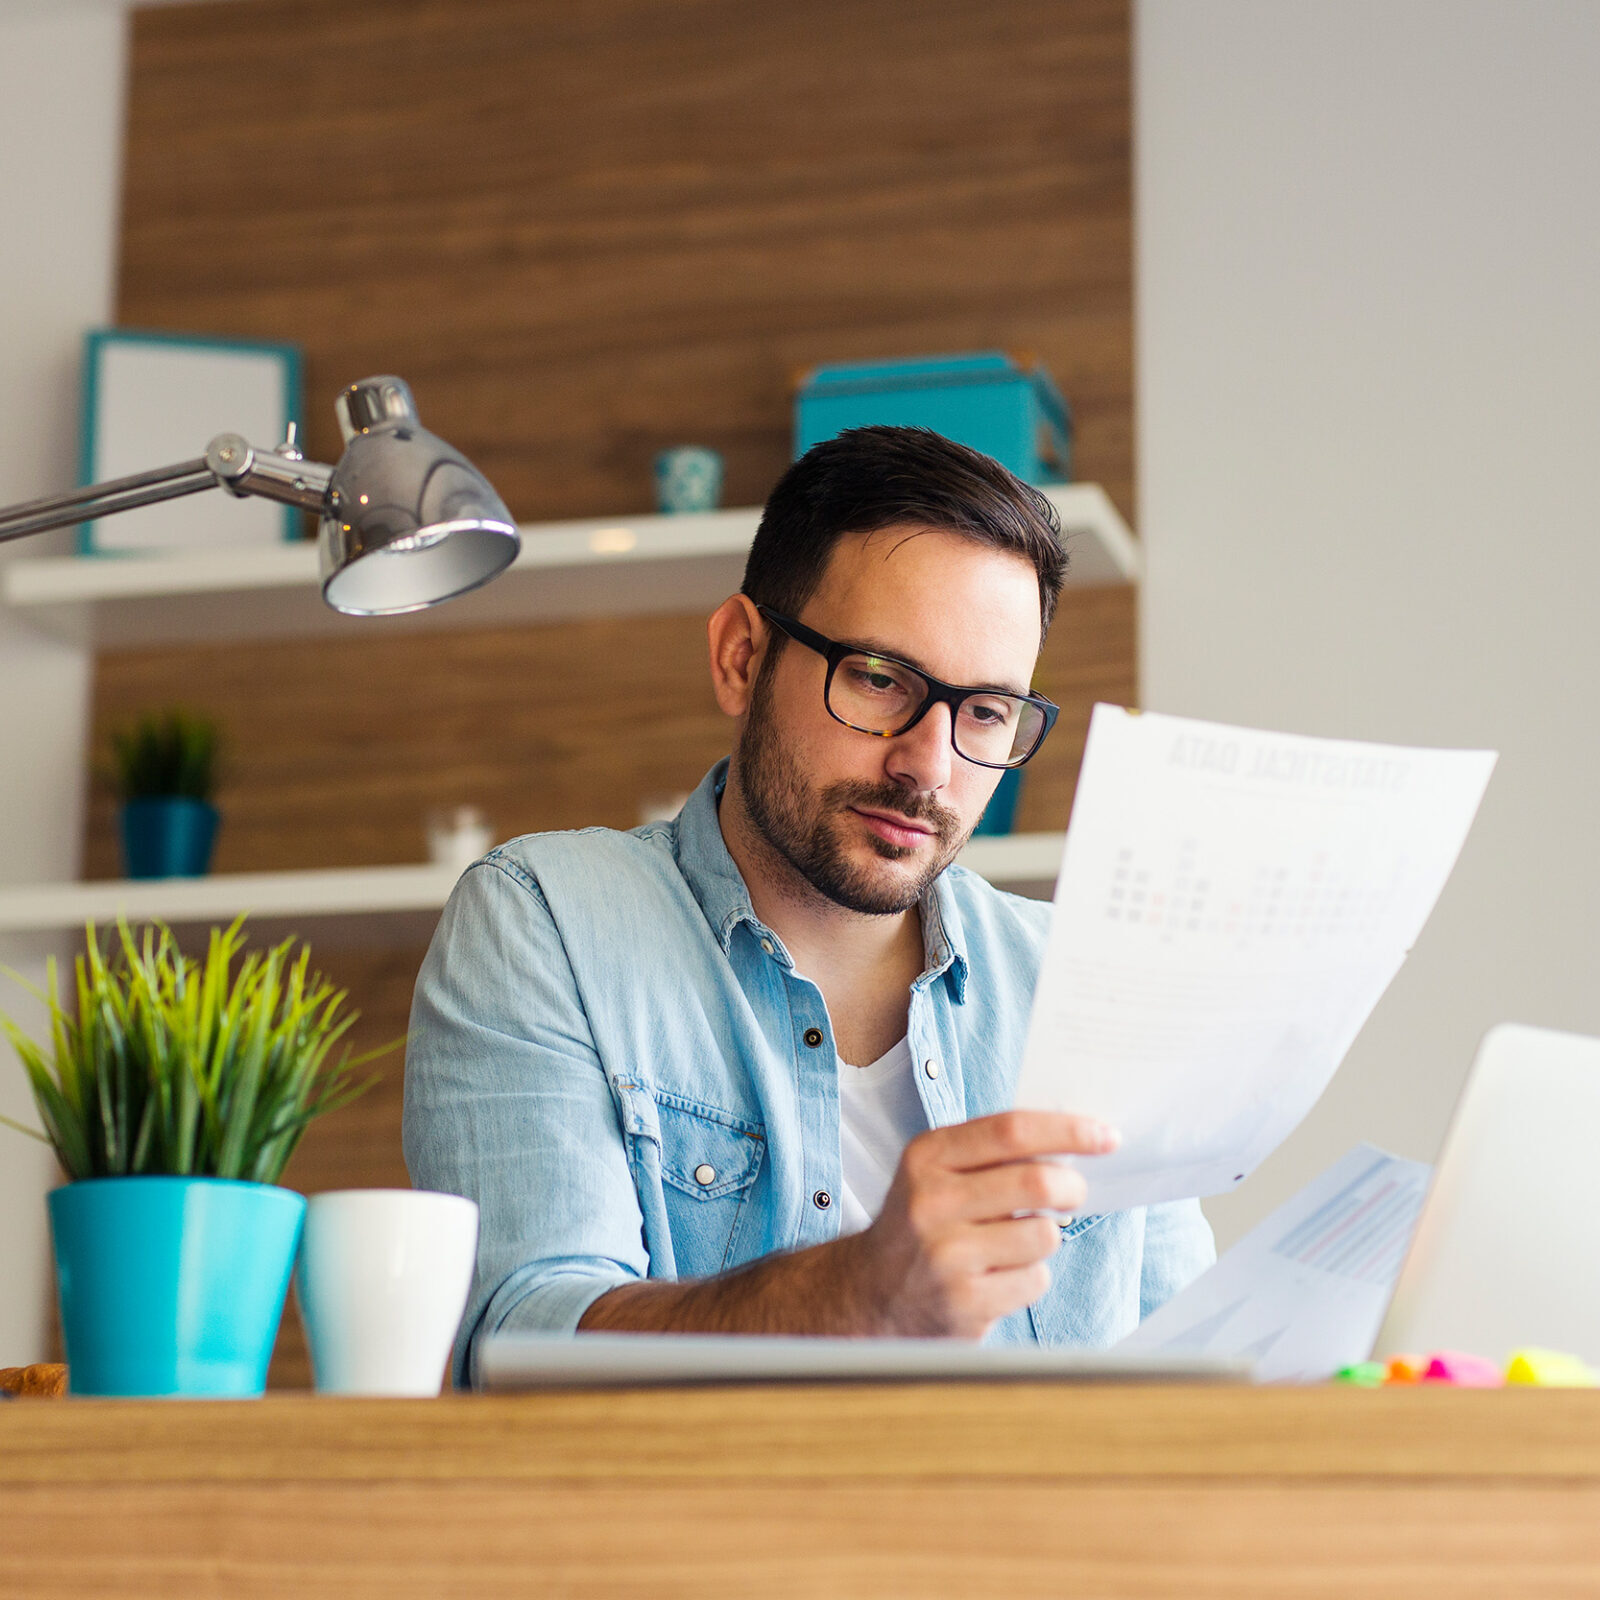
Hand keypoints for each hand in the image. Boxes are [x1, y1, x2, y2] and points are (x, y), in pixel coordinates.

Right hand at [847, 1110, 1118, 1339]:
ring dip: (1044, 1238)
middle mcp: (931, 1202)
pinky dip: (1029, 1277)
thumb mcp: (937, 1171)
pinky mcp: (963, 1302)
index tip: (1106, 1135)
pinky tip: (998, 1277)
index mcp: (928, 1156)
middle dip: (1072, 1186)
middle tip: (1074, 1192)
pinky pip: (1034, 1280)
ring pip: (1043, 1235)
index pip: (1011, 1131)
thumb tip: (1074, 1141)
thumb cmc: (924, 1220)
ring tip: (1015, 1243)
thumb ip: (992, 1151)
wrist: (870, 1290)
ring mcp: (946, 1255)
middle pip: (1036, 1182)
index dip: (1067, 1130)